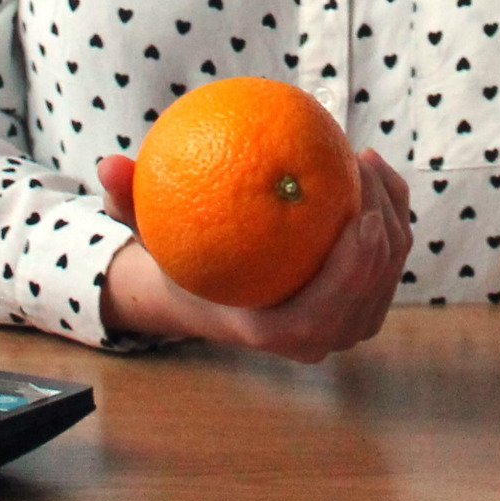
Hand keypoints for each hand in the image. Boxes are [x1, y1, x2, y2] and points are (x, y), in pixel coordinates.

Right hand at [94, 147, 412, 361]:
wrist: (207, 290)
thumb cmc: (180, 256)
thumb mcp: (149, 232)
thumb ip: (128, 202)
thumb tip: (108, 163)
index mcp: (269, 332)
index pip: (324, 316)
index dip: (354, 273)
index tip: (362, 215)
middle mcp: (312, 339)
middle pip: (370, 293)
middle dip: (384, 227)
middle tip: (363, 165)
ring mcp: (341, 324)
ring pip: (388, 274)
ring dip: (392, 214)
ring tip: (368, 161)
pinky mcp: (358, 299)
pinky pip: (388, 260)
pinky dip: (391, 214)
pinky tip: (371, 168)